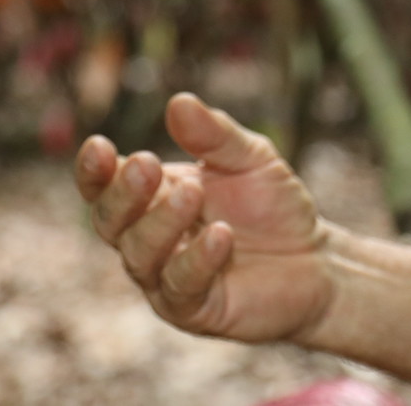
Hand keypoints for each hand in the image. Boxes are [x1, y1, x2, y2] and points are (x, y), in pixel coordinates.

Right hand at [76, 92, 336, 343]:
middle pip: (111, 222)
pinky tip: (220, 236)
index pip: (105, 185)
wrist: (315, 258)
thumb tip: (179, 102)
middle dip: (123, 194)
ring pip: (140, 256)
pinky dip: (197, 260)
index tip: (99, 146)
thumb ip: (215, 135)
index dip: (95, 170)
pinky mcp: (195, 309)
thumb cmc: (272, 204)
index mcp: (153, 196)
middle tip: (146, 165)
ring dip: (161, 224)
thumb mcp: (251, 158)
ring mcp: (166, 277)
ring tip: (193, 194)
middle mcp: (149, 238)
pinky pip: (181, 287)